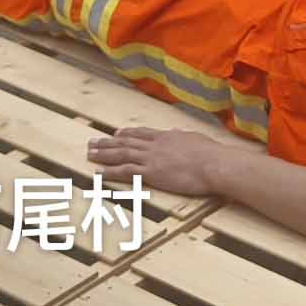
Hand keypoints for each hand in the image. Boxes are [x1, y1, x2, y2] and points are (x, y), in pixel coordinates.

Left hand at [89, 125, 223, 196]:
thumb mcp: (195, 139)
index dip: (127, 134)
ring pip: (121, 154)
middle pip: (126, 142)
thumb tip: (176, 133)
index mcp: (167, 136)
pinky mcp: (151, 173)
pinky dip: (110, 171)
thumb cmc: (211, 154)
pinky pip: (125, 171)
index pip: (142, 133)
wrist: (214, 164)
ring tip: (90, 154)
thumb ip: (182, 137)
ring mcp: (152, 158)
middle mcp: (155, 145)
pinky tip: (99, 172)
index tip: (115, 133)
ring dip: (104, 154)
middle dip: (108, 142)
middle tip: (93, 142)